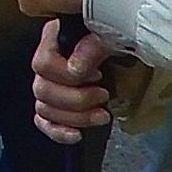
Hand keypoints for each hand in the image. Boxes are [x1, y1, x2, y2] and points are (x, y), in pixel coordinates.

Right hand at [32, 19, 114, 143]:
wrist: (129, 58)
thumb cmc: (119, 40)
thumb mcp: (112, 36)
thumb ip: (94, 45)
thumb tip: (77, 65)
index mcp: (55, 40)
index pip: (43, 63)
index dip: (66, 74)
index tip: (96, 75)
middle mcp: (46, 65)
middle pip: (42, 89)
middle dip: (77, 99)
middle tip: (103, 95)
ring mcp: (48, 87)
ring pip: (44, 108)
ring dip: (76, 116)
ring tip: (102, 115)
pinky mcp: (53, 108)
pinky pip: (43, 122)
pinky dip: (58, 132)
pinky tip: (77, 135)